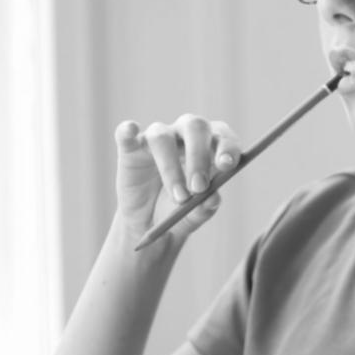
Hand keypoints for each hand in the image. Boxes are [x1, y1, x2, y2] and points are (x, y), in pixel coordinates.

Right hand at [113, 114, 241, 244]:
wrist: (149, 226)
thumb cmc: (180, 214)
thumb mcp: (194, 217)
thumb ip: (204, 208)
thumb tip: (212, 199)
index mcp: (210, 147)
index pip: (223, 136)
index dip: (227, 146)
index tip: (227, 165)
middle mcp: (185, 136)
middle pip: (195, 128)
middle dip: (199, 156)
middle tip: (199, 187)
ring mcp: (157, 140)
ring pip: (162, 137)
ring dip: (171, 167)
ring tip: (179, 198)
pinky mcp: (131, 149)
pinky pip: (126, 134)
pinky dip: (128, 130)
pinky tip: (131, 131)